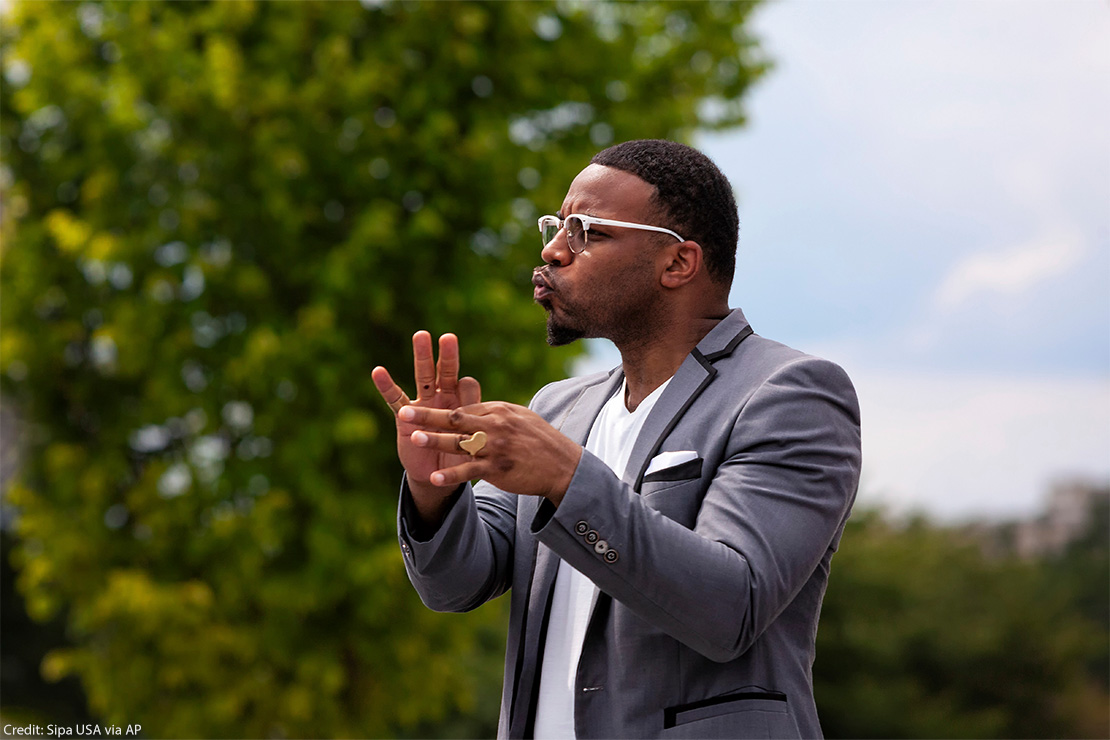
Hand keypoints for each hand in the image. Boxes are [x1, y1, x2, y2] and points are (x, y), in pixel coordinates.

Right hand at [372, 332, 480, 513]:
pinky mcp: (405, 417)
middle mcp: (443, 398)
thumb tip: (484, 401)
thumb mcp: (471, 438)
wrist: (440, 475)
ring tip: (421, 335)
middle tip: (449, 337)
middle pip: (445, 372)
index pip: (468, 384)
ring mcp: (423, 405)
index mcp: (462, 402)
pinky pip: (394, 399)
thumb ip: (476, 417)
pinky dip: (386, 386)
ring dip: (423, 357)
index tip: (467, 389)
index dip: (468, 388)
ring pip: (424, 377)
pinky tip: (378, 372)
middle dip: (447, 355)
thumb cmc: (460, 453)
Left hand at [397, 401, 582, 504]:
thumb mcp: (520, 418)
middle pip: (455, 418)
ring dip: (434, 440)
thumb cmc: (539, 440)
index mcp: (499, 411)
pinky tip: (435, 478)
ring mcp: (496, 448)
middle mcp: (496, 426)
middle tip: (404, 412)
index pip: (464, 408)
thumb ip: (495, 414)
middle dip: (428, 415)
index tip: (420, 410)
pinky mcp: (497, 469)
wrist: (562, 465)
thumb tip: (475, 409)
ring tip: (412, 439)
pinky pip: (470, 472)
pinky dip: (452, 476)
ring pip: (459, 443)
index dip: (441, 411)